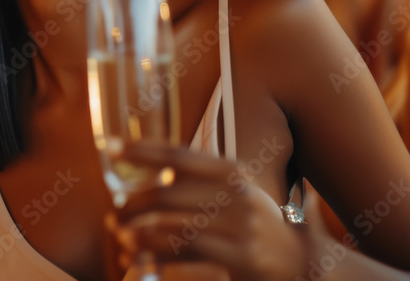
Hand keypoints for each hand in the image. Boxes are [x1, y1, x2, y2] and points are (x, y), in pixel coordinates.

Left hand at [109, 142, 309, 280]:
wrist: (299, 261)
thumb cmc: (251, 223)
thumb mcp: (232, 191)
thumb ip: (195, 179)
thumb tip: (142, 164)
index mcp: (230, 172)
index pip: (178, 155)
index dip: (141, 150)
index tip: (110, 147)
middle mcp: (236, 195)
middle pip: (168, 194)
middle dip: (133, 206)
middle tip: (114, 217)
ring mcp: (240, 228)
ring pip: (173, 227)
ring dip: (139, 234)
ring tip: (122, 238)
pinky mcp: (241, 258)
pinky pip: (187, 256)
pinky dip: (156, 258)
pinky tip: (139, 261)